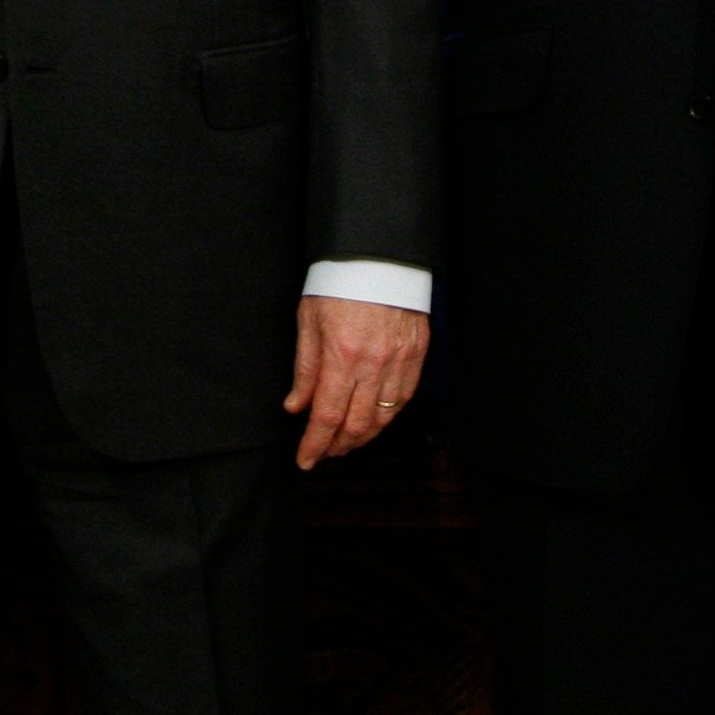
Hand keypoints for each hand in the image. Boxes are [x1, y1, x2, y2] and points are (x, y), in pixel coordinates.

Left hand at [286, 297, 427, 470]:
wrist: (380, 254)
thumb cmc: (339, 282)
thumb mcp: (309, 321)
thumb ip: (304, 368)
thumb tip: (296, 406)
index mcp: (342, 355)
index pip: (326, 416)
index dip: (315, 445)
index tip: (305, 460)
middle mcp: (374, 364)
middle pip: (357, 425)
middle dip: (337, 446)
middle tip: (324, 453)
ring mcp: (400, 360)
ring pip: (384, 418)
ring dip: (363, 437)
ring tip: (346, 442)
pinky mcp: (418, 354)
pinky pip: (404, 399)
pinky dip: (388, 418)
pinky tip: (375, 421)